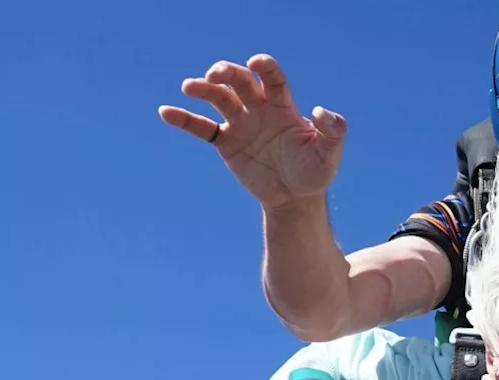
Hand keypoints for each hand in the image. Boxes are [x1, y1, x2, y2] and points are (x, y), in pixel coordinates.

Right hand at [157, 53, 346, 209]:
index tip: (255, 62)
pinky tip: (166, 112)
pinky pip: (202, 127)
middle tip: (215, 75)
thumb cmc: (315, 172)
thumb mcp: (329, 153)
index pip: (272, 79)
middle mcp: (259, 109)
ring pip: (218, 99)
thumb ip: (332, 131)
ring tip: (190, 87)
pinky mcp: (226, 143)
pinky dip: (184, 119)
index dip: (264, 67)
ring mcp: (240, 124)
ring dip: (203, 89)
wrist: (295, 197)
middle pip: (240, 81)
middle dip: (226, 72)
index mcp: (283, 107)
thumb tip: (320, 111)